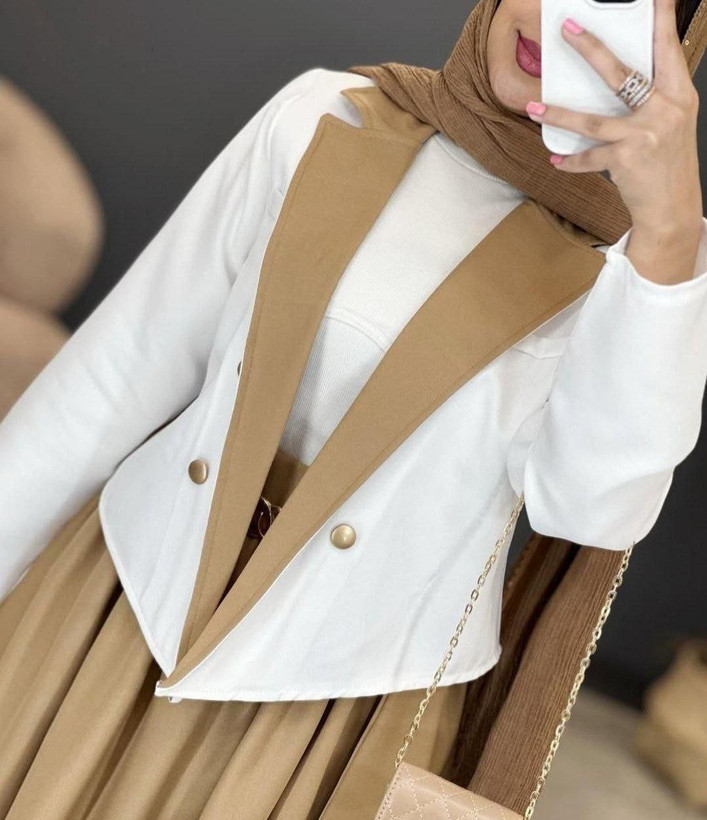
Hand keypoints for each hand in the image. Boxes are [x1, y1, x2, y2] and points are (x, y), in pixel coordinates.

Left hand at [525, 0, 703, 283]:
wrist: (672, 209)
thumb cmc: (667, 164)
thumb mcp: (671, 124)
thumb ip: (654, 98)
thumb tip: (622, 77)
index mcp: (680, 95)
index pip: (668, 50)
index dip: (660, 20)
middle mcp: (666, 111)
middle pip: (622, 73)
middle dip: (592, 49)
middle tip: (567, 31)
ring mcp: (645, 135)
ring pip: (592, 119)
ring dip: (559, 113)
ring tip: (534, 106)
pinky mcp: (626, 160)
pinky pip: (589, 157)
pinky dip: (571, 161)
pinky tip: (557, 160)